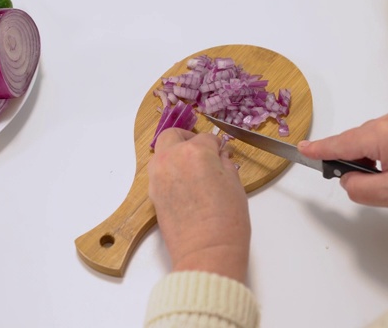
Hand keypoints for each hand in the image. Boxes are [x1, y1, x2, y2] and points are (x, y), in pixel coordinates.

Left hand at [148, 128, 250, 281]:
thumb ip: (225, 164)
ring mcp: (158, 176)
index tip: (221, 154)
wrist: (207, 252)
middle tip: (202, 151)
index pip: (206, 138)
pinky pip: (159, 173)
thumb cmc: (227, 221)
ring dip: (175, 154)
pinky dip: (169, 173)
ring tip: (193, 170)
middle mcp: (172, 159)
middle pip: (173, 135)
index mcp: (196, 152)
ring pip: (162, 153)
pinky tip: (185, 186)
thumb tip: (220, 157)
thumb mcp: (235, 185)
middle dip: (187, 139)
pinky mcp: (153, 194)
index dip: (216, 146)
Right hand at [298, 109, 387, 216]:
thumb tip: (347, 181)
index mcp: (385, 133)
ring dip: (382, 164)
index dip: (320, 149)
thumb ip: (360, 188)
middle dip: (360, 166)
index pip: (342, 142)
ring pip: (380, 143)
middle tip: (371, 189)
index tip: (303, 149)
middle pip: (361, 142)